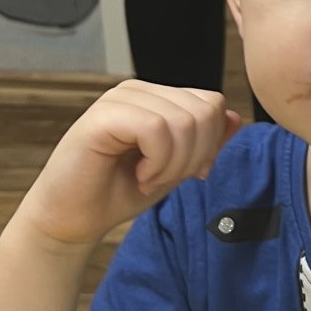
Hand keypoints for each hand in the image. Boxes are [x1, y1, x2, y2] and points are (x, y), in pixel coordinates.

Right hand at [16, 81, 239, 250]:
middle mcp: (139, 90)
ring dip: (173, 164)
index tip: (189, 173)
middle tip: (164, 178)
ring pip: (183, 120)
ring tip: (148, 179)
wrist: (73, 219)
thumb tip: (237, 119)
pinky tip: (139, 177)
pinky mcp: (102, 116)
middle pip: (204, 110)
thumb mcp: (175, 168)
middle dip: (195, 156)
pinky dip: (157, 163)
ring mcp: (119, 99)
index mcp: (157, 97)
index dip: (211, 144)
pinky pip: (156, 129)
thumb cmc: (119, 192)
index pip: (212, 103)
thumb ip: (205, 144)